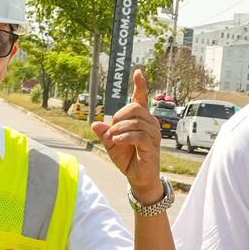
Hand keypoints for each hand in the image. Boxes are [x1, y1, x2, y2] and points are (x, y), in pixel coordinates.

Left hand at [91, 70, 161, 200]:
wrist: (137, 177)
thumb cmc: (128, 159)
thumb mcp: (112, 144)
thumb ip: (105, 133)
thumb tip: (95, 124)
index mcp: (141, 120)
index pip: (141, 99)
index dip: (140, 85)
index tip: (138, 72)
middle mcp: (150, 123)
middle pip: (135, 107)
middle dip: (119, 117)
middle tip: (111, 130)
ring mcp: (153, 134)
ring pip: (135, 121)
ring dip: (119, 129)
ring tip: (113, 138)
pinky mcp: (152, 145)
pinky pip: (138, 135)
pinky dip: (124, 137)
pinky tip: (117, 141)